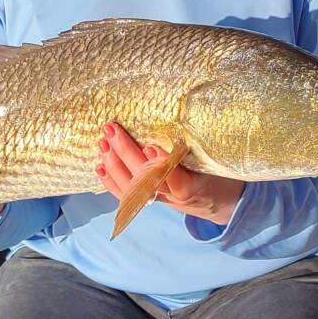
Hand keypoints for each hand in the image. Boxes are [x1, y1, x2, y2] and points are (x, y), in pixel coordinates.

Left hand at [96, 123, 241, 225]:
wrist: (218, 203)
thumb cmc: (217, 174)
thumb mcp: (216, 160)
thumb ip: (200, 145)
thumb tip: (182, 115)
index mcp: (194, 185)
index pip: (176, 177)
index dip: (161, 163)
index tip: (150, 146)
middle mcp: (173, 195)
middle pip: (146, 178)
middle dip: (126, 153)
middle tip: (113, 130)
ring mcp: (159, 200)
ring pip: (132, 188)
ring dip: (114, 164)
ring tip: (103, 142)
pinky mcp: (149, 201)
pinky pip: (126, 196)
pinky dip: (110, 182)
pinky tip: (99, 166)